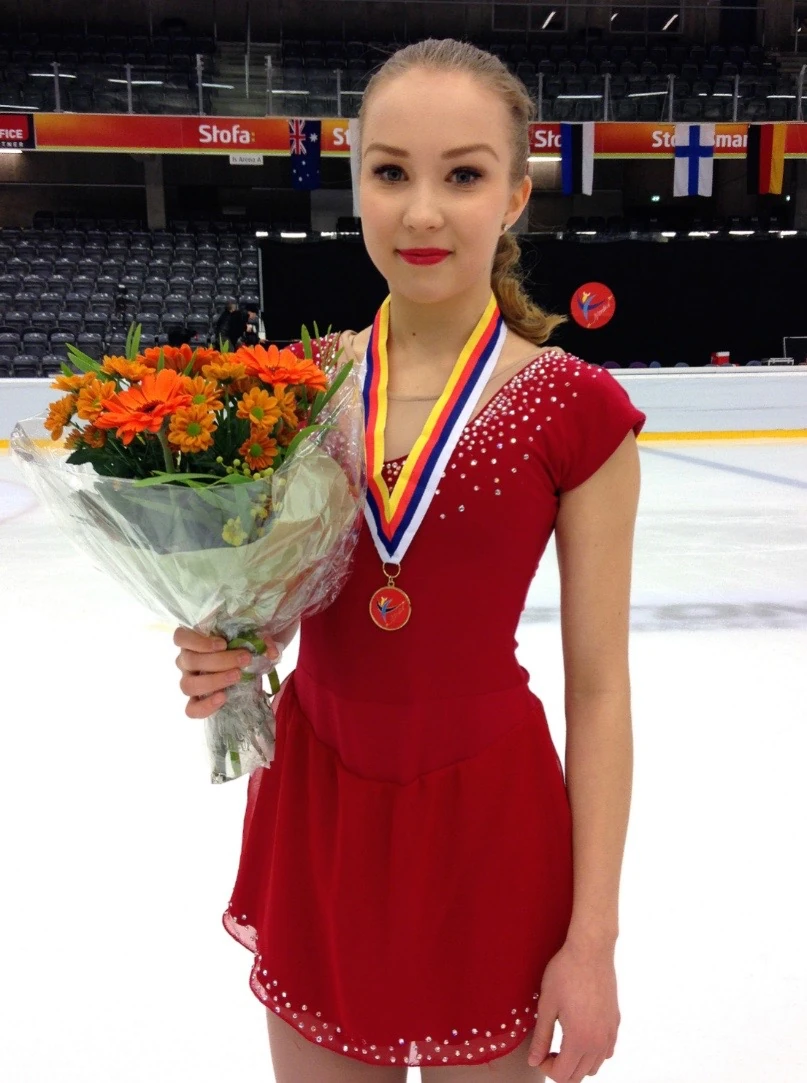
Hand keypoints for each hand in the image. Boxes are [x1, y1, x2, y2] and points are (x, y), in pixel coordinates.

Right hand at [174, 626, 281, 718]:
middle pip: (189, 660)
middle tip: (244, 659)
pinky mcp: (196, 702)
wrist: (246, 669)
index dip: (198, 641)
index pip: (180, 637)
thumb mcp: (251, 639)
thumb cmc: (241, 648)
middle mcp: (186, 662)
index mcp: (193, 642)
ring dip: (214, 681)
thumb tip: (271, 652)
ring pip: (188, 685)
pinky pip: (191, 709)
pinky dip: (206, 706)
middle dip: (219, 661)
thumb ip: (261, 641)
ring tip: (237, 676)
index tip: (223, 643)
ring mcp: (189, 682)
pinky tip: (223, 698)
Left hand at [527, 941, 619, 1080]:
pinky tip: (581, 1035)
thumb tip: (534, 1061)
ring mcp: (610, 1033)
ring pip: (594, 1066)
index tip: (539, 1052)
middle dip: (560, 1068)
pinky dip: (593, 1053)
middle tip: (547, 1049)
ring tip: (562, 1042)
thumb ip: (541, 1037)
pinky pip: (606, 1051)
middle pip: (579, 1075)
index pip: (563, 1075)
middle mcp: (599, 1042)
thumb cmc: (564, 973)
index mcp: (580, 1039)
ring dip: (577, 1062)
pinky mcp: (615, 1022)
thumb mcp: (547, 1005)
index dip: (546, 1067)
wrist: (591, 950)